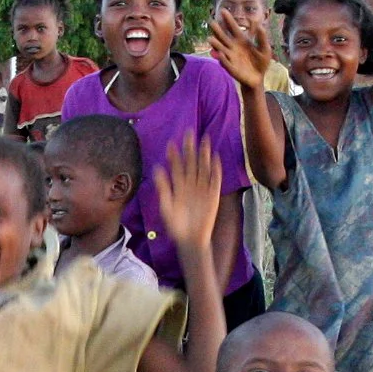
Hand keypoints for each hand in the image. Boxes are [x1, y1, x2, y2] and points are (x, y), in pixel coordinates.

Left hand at [152, 133, 223, 262]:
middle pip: (191, 163)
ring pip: (203, 168)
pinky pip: (215, 180)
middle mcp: (191, 185)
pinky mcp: (213, 196)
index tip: (171, 143)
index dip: (174, 155)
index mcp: (178, 187)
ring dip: (204, 154)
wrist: (190, 239)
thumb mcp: (166, 207)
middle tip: (189, 132)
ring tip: (204, 140)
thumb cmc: (176, 225)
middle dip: (190, 148)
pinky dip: (215, 170)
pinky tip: (215, 158)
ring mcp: (203, 189)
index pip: (176, 167)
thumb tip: (156, 169)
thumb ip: (163, 188)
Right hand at [208, 11, 274, 91]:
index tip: (223, 10)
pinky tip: (220, 54)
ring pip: (221, 49)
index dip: (228, 19)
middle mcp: (233, 47)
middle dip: (218, 30)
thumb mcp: (265, 48)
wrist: (258, 78)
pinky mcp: (231, 68)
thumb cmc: (261, 62)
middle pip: (223, 37)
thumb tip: (259, 24)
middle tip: (211, 22)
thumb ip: (262, 37)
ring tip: (210, 39)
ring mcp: (231, 57)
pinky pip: (226, 63)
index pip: (233, 27)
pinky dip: (223, 59)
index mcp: (241, 40)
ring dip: (216, 45)